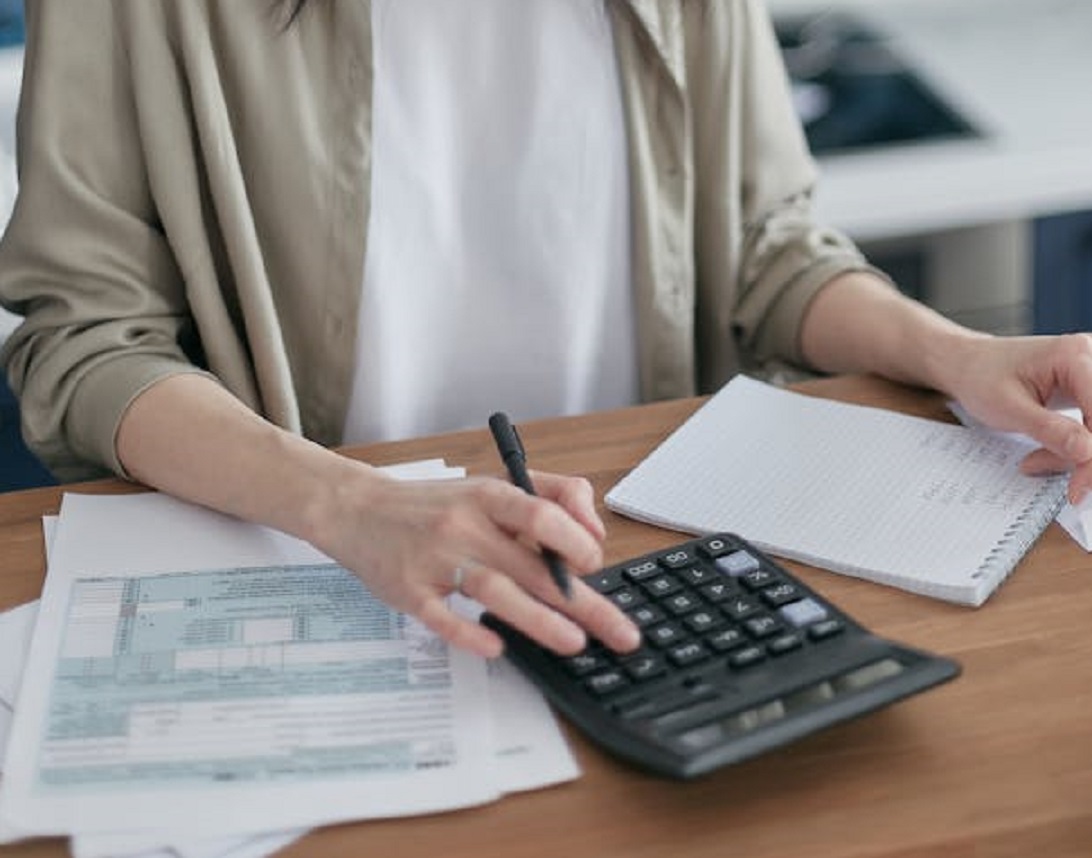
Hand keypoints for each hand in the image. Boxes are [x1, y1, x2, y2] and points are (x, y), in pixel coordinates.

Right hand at [311, 466, 641, 659]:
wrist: (359, 509)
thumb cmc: (437, 504)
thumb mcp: (493, 485)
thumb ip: (552, 495)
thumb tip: (595, 534)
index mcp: (489, 496)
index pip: (543, 515)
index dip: (577, 542)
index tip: (595, 566)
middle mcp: (464, 525)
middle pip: (532, 565)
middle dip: (584, 602)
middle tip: (620, 633)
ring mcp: (434, 559)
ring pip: (493, 590)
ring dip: (538, 620)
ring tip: (574, 643)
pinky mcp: (408, 591)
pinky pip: (441, 617)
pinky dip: (468, 633)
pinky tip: (495, 648)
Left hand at [941, 332, 1091, 502]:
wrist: (967, 365)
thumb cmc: (980, 378)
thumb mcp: (1009, 408)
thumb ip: (1050, 430)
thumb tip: (1089, 452)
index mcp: (1074, 355)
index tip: (1078, 487)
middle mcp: (1091, 358)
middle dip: (1086, 457)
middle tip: (1068, 485)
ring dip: (1078, 455)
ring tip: (1036, 462)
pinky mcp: (1089, 392)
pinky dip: (1074, 448)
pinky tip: (1046, 453)